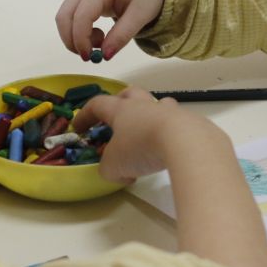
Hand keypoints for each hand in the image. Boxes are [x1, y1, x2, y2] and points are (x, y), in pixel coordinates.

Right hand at [55, 0, 163, 60]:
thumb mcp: (141, 16)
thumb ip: (122, 35)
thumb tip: (105, 55)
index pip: (81, 15)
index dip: (81, 39)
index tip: (90, 57)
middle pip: (64, 17)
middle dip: (72, 40)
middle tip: (91, 55)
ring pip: (64, 18)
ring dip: (74, 37)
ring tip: (100, 41)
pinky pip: (71, 17)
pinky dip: (78, 31)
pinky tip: (98, 35)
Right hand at [73, 87, 222, 184]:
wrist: (185, 142)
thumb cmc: (141, 147)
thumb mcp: (114, 165)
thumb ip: (108, 168)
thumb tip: (117, 172)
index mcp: (121, 109)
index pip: (98, 104)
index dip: (85, 115)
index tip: (78, 128)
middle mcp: (145, 105)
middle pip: (130, 94)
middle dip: (120, 102)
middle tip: (115, 117)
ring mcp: (169, 111)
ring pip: (156, 105)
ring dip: (148, 115)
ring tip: (146, 134)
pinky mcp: (189, 122)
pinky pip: (175, 123)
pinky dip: (168, 134)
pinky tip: (168, 150)